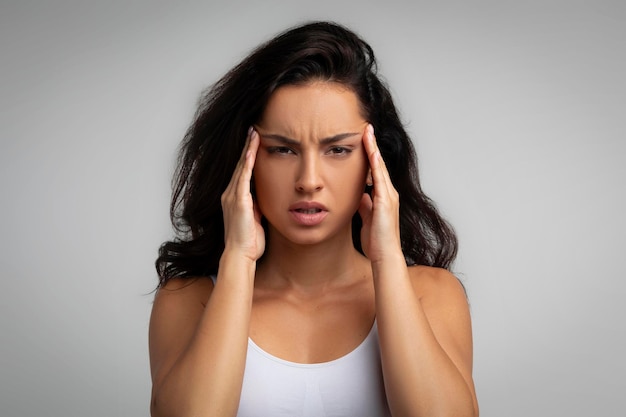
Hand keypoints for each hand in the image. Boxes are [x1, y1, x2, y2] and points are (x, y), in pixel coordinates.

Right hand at [221, 128, 264, 261]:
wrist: (240, 255)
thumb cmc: (249, 242)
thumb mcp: (255, 219)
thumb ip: (258, 206)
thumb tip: (266, 198)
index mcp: (234, 198)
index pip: (242, 171)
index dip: (248, 156)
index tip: (254, 141)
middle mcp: (230, 194)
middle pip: (240, 165)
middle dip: (247, 147)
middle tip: (253, 129)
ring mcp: (232, 197)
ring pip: (242, 167)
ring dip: (248, 149)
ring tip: (254, 133)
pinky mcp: (238, 201)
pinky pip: (243, 177)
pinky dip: (248, 163)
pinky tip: (252, 151)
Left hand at [358, 125, 402, 262]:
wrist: (385, 255)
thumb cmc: (376, 241)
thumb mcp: (367, 219)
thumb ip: (365, 206)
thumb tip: (360, 196)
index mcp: (383, 197)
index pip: (376, 171)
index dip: (370, 155)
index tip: (364, 140)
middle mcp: (388, 193)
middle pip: (379, 164)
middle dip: (372, 146)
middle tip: (366, 128)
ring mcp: (388, 196)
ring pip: (379, 167)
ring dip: (373, 149)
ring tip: (367, 133)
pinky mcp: (385, 201)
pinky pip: (379, 178)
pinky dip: (375, 164)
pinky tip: (371, 152)